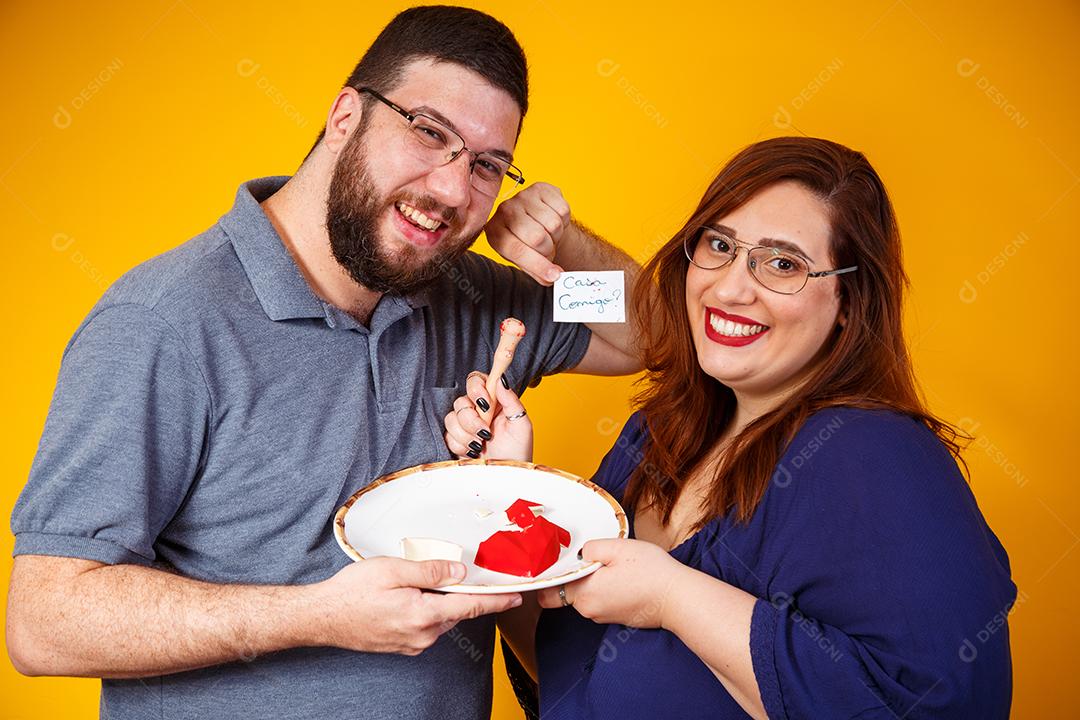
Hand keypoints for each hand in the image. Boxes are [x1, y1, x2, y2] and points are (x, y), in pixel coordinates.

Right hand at [309, 557, 520, 655]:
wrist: (322, 617)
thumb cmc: (352, 592)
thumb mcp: (393, 570)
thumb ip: (430, 570)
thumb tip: (459, 572)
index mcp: (423, 615)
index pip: (469, 607)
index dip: (495, 601)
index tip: (515, 598)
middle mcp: (422, 635)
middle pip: (455, 610)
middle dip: (455, 592)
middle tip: (439, 571)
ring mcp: (412, 644)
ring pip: (440, 617)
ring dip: (436, 600)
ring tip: (409, 583)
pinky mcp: (403, 645)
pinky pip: (425, 625)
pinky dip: (424, 609)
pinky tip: (404, 597)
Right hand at [443, 371, 532, 461]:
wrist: (505, 478)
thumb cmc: (517, 452)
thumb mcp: (521, 424)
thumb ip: (511, 400)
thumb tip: (501, 379)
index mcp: (494, 402)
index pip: (477, 381)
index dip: (476, 388)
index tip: (485, 403)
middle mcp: (478, 410)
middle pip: (461, 401)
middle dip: (472, 420)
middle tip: (486, 433)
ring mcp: (465, 425)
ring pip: (451, 418)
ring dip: (467, 435)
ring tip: (481, 445)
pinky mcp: (456, 440)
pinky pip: (447, 435)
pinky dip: (461, 445)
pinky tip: (473, 452)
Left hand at [484, 182, 570, 285]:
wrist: (536, 219)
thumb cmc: (527, 243)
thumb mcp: (524, 261)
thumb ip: (537, 272)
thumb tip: (554, 277)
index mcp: (495, 232)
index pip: (517, 250)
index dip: (538, 265)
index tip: (554, 276)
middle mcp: (504, 210)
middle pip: (538, 237)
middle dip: (548, 250)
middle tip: (546, 250)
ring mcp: (522, 196)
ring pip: (553, 224)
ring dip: (556, 234)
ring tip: (548, 234)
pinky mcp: (541, 188)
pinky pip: (563, 210)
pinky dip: (564, 220)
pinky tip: (553, 219)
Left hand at [537, 539, 684, 627]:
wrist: (679, 598)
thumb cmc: (650, 573)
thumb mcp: (617, 547)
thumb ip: (590, 548)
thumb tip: (580, 553)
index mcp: (584, 594)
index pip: (549, 592)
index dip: (551, 576)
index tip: (557, 562)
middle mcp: (589, 610)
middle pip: (569, 591)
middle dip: (577, 574)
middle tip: (595, 557)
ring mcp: (604, 617)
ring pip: (587, 595)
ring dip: (594, 581)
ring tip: (615, 566)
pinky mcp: (617, 618)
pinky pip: (602, 601)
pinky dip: (607, 589)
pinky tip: (624, 577)